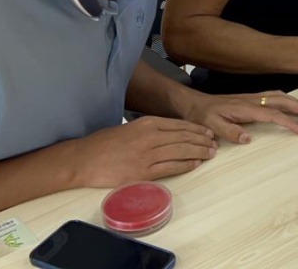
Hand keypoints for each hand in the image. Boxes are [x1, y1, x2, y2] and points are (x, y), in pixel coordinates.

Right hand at [68, 116, 215, 187]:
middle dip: (202, 140)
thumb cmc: (104, 144)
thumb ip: (148, 130)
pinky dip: (186, 165)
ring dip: (199, 152)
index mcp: (146, 124)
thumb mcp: (129, 128)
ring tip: (210, 153)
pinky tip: (195, 164)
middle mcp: (149, 137)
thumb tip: (168, 134)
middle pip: (184, 137)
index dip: (196, 129)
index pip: (179, 125)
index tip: (207, 132)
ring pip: (181, 151)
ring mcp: (147, 155)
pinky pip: (170, 167)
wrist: (84, 159)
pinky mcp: (143, 172)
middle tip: (214, 143)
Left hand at [182, 91, 297, 143]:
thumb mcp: (210, 126)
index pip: (272, 113)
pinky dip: (287, 100)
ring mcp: (252, 98)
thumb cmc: (202, 116)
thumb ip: (228, 131)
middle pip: (282, 100)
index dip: (288, 122)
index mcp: (245, 108)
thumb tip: (247, 138)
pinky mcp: (251, 99)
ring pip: (280, 96)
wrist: (194, 103)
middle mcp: (252, 100)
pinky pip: (274, 96)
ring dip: (296, 103)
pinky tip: (291, 106)